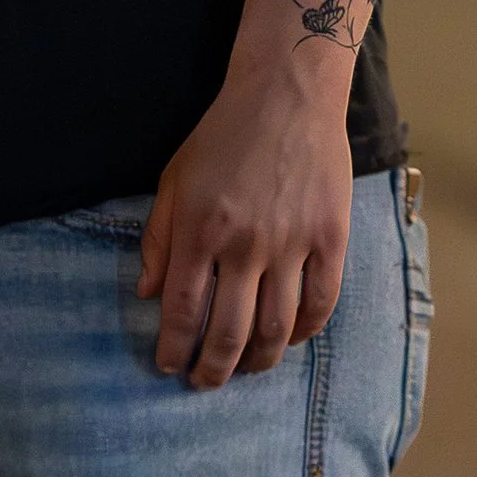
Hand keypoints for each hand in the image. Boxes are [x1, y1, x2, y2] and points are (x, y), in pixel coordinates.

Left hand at [138, 54, 352, 387]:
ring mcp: (292, 244)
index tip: (168, 366)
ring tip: (246, 369)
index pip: (182, 311)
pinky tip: (292, 339)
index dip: (173, 348)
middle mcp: (245, 245)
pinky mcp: (330, 237)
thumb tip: (146, 293)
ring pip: (277, 328)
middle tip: (204, 382)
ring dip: (259, 360)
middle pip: (229, 332)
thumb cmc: (223, 135)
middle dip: (213, 369)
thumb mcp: (173, 180)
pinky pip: (321, 302)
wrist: (287, 94)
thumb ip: (158, 239)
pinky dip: (306, 331)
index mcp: (200, 231)